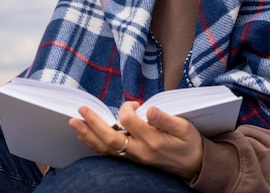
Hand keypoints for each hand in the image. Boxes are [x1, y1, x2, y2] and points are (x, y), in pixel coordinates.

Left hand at [68, 102, 202, 178]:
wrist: (195, 166)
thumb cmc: (190, 144)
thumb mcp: (185, 128)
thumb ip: (166, 119)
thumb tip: (149, 110)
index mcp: (153, 140)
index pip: (129, 121)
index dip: (127, 108)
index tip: (134, 103)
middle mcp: (140, 152)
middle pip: (110, 139)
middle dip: (93, 124)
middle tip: (79, 112)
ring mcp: (135, 158)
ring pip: (106, 149)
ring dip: (89, 135)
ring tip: (75, 124)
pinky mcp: (133, 160)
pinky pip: (110, 154)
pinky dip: (96, 145)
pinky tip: (87, 137)